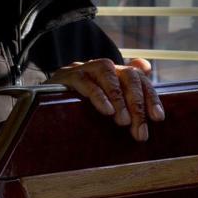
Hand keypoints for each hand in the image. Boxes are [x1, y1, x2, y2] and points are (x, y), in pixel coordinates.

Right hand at [49, 58, 164, 141]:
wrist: (39, 99)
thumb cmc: (76, 103)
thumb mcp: (103, 101)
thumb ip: (125, 92)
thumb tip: (147, 70)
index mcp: (114, 73)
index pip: (139, 79)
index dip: (151, 97)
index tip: (158, 118)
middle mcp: (102, 67)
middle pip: (128, 76)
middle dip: (137, 103)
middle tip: (139, 129)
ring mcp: (84, 68)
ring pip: (109, 75)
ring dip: (119, 99)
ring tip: (123, 122)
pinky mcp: (67, 76)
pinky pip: (86, 82)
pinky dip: (99, 96)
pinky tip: (106, 111)